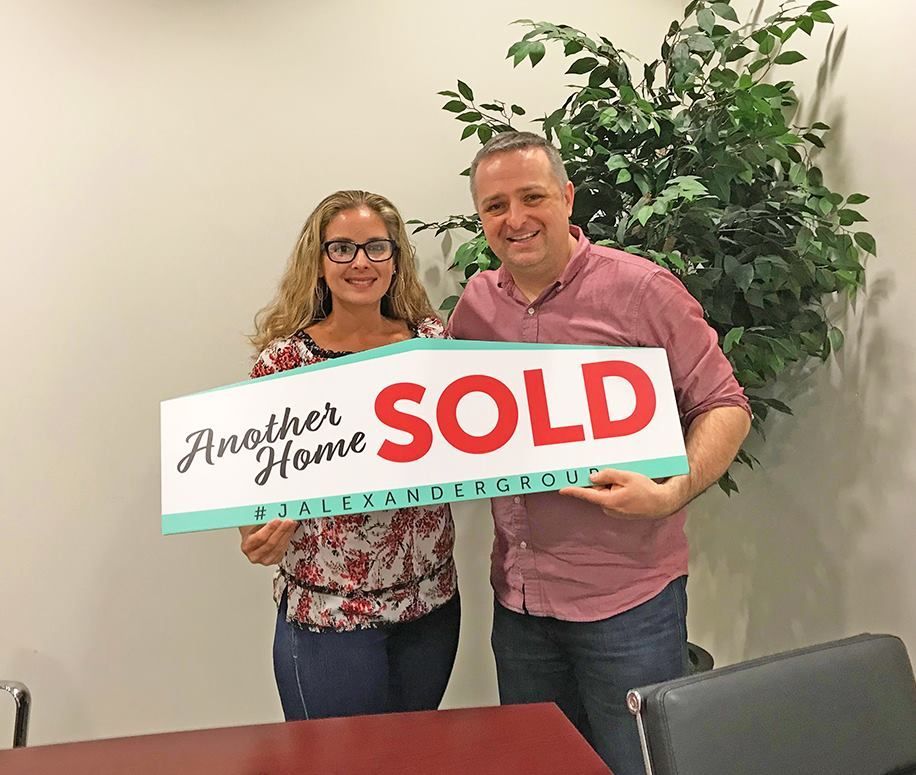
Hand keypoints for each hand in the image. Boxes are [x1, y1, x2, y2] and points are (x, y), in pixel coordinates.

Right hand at [239, 519, 296, 564]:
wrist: (253, 538)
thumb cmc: (253, 530)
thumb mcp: (254, 523)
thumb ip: (262, 519)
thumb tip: (274, 511)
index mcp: (247, 546)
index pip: (259, 538)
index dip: (269, 529)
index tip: (277, 520)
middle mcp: (254, 555)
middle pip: (271, 543)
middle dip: (281, 531)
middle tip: (288, 521)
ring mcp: (265, 560)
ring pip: (278, 547)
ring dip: (287, 534)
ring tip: (291, 524)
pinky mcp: (274, 560)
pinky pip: (283, 550)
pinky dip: (287, 539)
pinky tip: (290, 530)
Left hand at [559, 468, 682, 519]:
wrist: (662, 503)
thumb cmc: (646, 490)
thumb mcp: (626, 477)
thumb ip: (608, 475)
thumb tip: (592, 478)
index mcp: (609, 501)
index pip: (586, 495)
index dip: (573, 491)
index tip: (562, 490)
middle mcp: (609, 509)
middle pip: (598, 492)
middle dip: (605, 483)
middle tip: (621, 479)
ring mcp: (615, 513)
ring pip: (606, 495)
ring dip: (613, 488)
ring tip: (629, 486)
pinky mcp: (620, 513)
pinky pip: (613, 499)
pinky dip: (618, 492)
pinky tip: (630, 491)